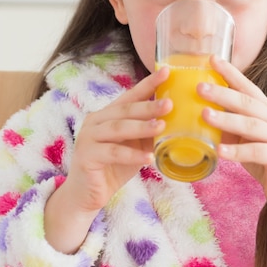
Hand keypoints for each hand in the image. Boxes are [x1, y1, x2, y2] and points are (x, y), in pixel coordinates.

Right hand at [44, 67, 171, 251]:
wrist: (87, 194)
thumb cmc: (113, 167)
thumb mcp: (135, 147)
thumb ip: (149, 134)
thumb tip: (179, 122)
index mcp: (109, 114)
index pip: (131, 95)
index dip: (149, 83)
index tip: (167, 71)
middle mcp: (96, 120)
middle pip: (126, 110)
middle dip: (149, 106)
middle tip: (170, 103)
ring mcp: (89, 137)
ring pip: (119, 128)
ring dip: (142, 127)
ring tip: (161, 127)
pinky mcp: (87, 156)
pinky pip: (113, 153)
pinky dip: (132, 155)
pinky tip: (150, 158)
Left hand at [199, 57, 266, 245]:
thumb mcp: (249, 139)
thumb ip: (232, 127)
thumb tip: (202, 115)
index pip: (247, 87)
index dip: (230, 73)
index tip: (212, 59)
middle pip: (247, 102)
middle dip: (223, 93)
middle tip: (200, 87)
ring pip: (251, 125)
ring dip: (226, 119)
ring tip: (205, 114)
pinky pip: (256, 152)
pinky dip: (237, 151)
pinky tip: (220, 152)